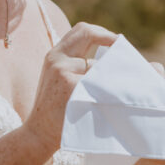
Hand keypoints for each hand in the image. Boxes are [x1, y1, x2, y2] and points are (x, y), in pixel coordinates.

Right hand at [24, 21, 117, 153]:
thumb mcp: (58, 79)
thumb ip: (77, 64)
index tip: (118, 43)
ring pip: (98, 63)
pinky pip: (99, 82)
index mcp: (54, 55)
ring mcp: (63, 72)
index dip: (103, 33)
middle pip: (88, 32)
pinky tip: (110, 100)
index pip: (82, 30)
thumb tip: (111, 55)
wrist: (39, 134)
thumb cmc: (54, 109)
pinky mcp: (71, 88)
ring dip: (110, 74)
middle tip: (125, 53)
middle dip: (110, 40)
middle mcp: (57, 59)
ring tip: (118, 88)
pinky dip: (108, 89)